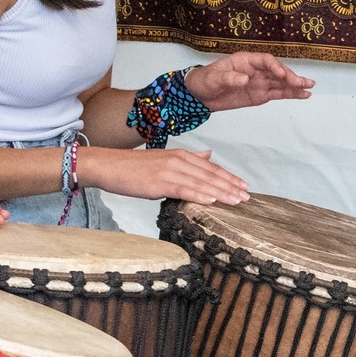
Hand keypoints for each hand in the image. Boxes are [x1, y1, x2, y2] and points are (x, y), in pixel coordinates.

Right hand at [76, 144, 248, 206]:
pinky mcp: (158, 182)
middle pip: (210, 175)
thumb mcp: (165, 159)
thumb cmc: (134, 168)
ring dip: (221, 192)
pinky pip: (183, 189)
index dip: (229, 177)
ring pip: (201, 183)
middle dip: (231, 186)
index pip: (211, 168)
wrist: (108, 166)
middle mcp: (178, 160)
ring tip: (237, 201)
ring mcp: (169, 171)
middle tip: (247, 197)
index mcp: (181, 155)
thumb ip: (189, 159)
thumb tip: (208, 155)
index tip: (244, 186)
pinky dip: (199, 195)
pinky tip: (212, 201)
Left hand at [169, 52, 313, 112]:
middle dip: (290, 77)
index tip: (282, 75)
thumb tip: (245, 79)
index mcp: (245, 61)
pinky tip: (303, 95)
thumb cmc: (205, 81)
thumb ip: (229, 78)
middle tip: (302, 83)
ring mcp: (259, 82)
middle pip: (277, 71)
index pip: (265, 61)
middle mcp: (256, 70)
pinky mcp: (260, 95)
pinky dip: (290, 95)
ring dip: (295, 85)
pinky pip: (278, 94)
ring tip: (310, 87)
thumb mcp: (213, 79)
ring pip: (281, 83)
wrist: (199, 96)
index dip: (275, 67)